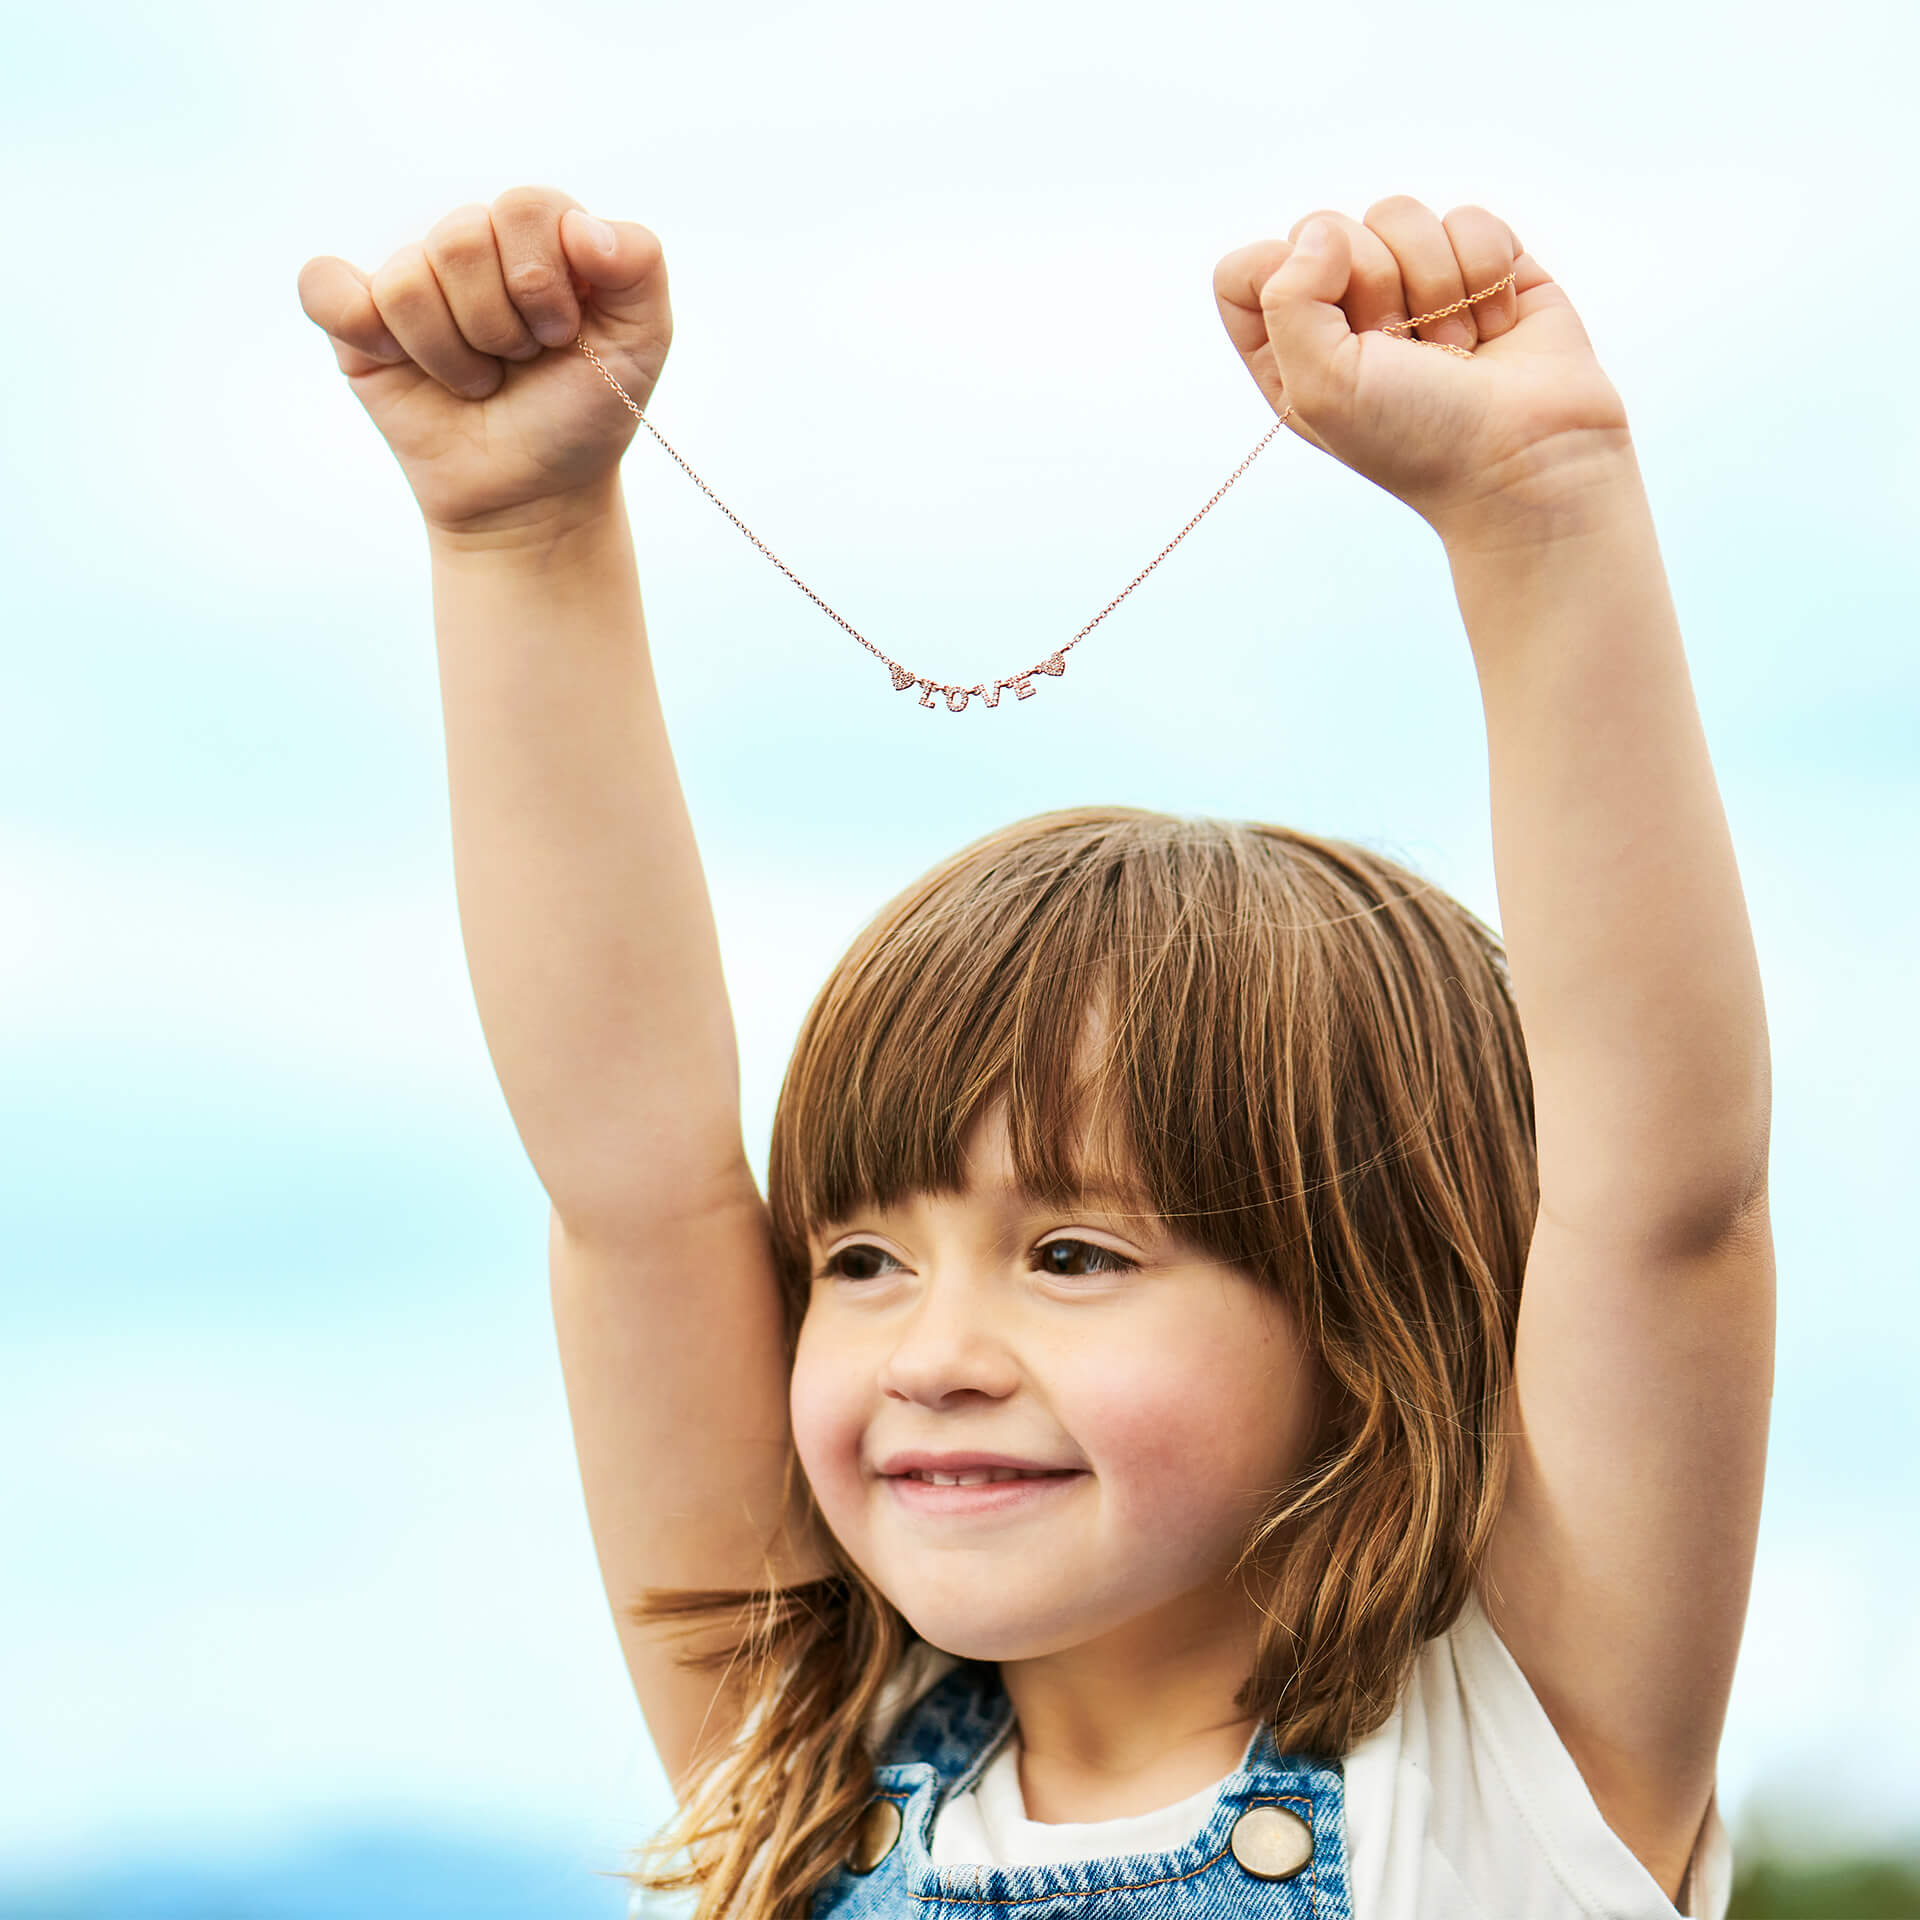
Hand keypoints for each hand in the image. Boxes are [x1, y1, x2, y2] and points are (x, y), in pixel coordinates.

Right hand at [297, 185, 670, 536]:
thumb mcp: (642, 343)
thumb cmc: (583, 413)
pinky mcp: (356, 321)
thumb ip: (640, 265)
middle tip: (517, 363)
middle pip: (462, 238)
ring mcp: (410, 279)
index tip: (562, 337)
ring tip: (477, 381)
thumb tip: (581, 228)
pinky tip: (398, 363)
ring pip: (407, 281)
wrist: (534, 494)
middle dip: (500, 327)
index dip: (542, 282)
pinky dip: (360, 327)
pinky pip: (324, 286)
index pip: (525, 207)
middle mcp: (470, 245)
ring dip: (452, 355)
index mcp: (537, 234)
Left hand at [1214, 197, 1630, 541]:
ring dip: (1435, 285)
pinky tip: (1494, 327)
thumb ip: (1287, 299)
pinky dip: (1486, 272)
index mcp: (1291, 350)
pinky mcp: (1483, 265)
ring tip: (1455, 349)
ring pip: (1400, 214)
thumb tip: (1322, 233)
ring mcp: (1415, 285)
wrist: (1528, 455)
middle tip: (1404, 352)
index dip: (1278, 278)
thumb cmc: (1418, 438)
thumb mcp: (1320, 387)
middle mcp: (1346, 314)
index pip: (1245, 271)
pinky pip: (1468, 219)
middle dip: (1372, 286)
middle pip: (1324, 227)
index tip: (1327, 324)